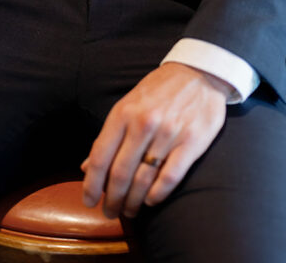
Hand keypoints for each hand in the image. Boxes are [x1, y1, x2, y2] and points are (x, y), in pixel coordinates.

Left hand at [81, 62, 228, 219]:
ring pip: (143, 179)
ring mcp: (168, 133)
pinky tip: (150, 200)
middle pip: (120, 173)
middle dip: (112, 199)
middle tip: (110, 212)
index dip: (91, 184)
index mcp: (123, 112)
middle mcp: (143, 123)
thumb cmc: (159, 91)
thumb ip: (110, 136)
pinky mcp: (191, 142)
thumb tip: (86, 167)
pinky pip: (169, 177)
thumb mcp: (129, 105)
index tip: (88, 201)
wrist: (199, 73)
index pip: (100, 156)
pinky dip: (157, 195)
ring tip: (129, 211)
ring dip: (133, 202)